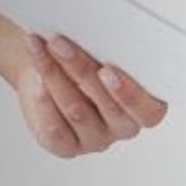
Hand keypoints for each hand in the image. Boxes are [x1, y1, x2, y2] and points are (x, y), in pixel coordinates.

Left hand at [15, 34, 165, 157]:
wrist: (57, 69)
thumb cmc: (91, 60)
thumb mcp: (108, 54)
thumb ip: (114, 54)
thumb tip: (100, 38)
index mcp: (148, 108)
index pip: (149, 112)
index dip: (130, 94)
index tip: (107, 69)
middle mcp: (125, 127)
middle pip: (108, 107)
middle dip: (81, 70)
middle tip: (60, 45)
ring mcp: (97, 140)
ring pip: (77, 112)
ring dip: (55, 76)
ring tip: (42, 49)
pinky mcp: (67, 147)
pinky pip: (55, 130)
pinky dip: (44, 101)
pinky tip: (37, 80)